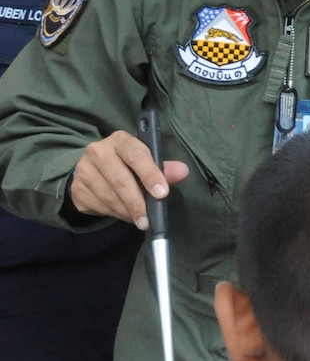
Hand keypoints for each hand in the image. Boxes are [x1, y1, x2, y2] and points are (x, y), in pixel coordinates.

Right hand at [68, 131, 189, 230]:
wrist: (93, 170)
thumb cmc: (127, 164)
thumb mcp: (146, 161)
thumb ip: (163, 168)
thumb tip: (182, 171)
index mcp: (120, 140)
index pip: (136, 155)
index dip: (150, 175)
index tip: (161, 194)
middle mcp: (98, 151)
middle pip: (121, 180)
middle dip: (138, 204)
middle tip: (149, 220)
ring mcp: (83, 170)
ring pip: (109, 197)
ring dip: (127, 212)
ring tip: (140, 220)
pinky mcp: (76, 188)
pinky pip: (98, 206)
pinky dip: (115, 214)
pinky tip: (125, 215)